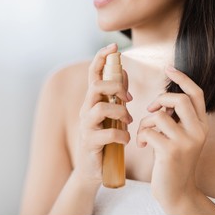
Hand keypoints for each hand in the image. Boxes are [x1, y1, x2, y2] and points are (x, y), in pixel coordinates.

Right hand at [76, 44, 132, 185]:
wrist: (94, 168)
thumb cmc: (105, 138)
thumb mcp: (111, 114)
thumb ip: (116, 94)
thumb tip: (123, 72)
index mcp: (93, 101)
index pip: (94, 74)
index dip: (101, 58)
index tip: (113, 46)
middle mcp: (86, 110)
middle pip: (95, 87)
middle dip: (115, 87)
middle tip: (129, 99)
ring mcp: (86, 126)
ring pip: (100, 109)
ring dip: (120, 113)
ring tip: (129, 122)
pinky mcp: (89, 143)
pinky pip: (106, 134)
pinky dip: (120, 135)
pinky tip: (126, 139)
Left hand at [136, 66, 208, 211]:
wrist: (176, 191)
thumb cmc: (173, 161)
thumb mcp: (180, 137)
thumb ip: (176, 119)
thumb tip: (162, 100)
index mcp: (202, 125)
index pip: (196, 93)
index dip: (182, 78)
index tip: (168, 68)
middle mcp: (199, 131)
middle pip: (179, 99)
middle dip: (159, 100)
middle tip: (150, 110)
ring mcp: (186, 142)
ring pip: (160, 116)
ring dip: (146, 123)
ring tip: (144, 134)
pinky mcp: (171, 152)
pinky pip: (149, 131)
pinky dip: (141, 136)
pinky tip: (141, 146)